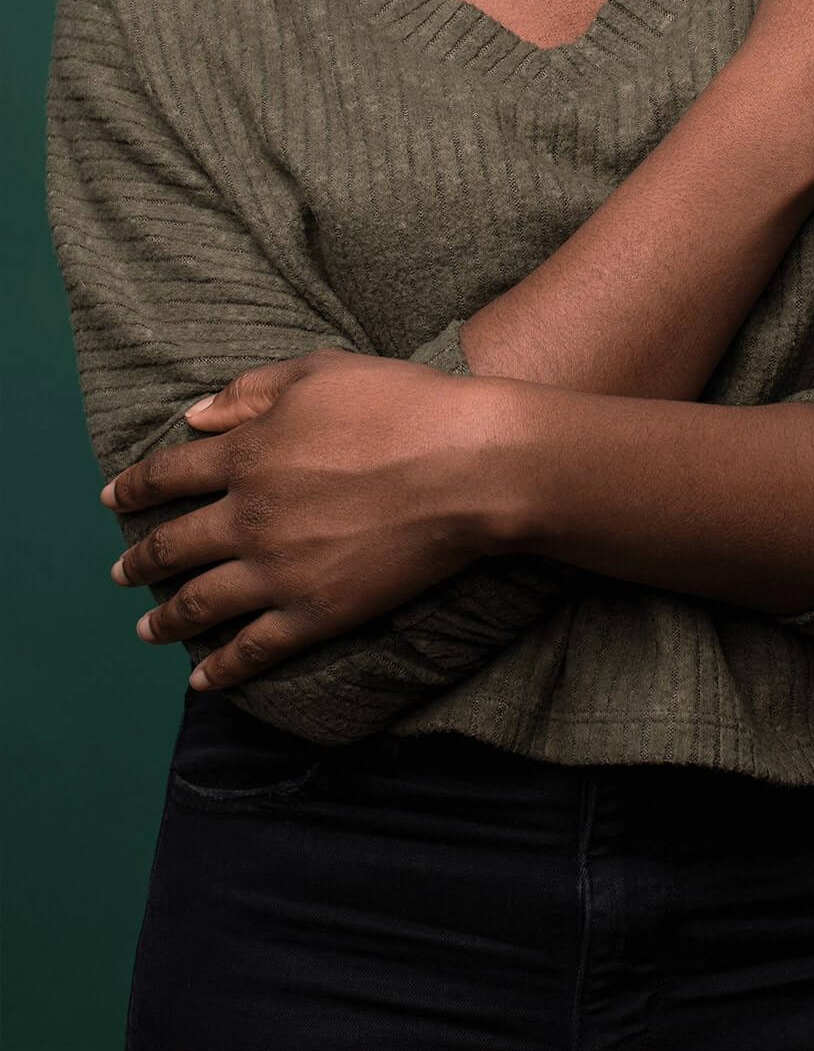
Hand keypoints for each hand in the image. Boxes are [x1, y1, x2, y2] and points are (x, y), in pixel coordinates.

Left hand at [99, 349, 508, 690]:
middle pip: (174, 544)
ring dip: (165, 619)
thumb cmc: (399, 405)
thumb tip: (194, 415)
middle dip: (140, 560)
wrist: (465, 465)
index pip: (169, 474)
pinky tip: (200, 678)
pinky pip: (254, 649)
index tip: (111, 496)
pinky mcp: (315, 613)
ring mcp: (277, 571)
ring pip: (201, 604)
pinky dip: (221, 668)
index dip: (135, 485)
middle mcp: (248, 516)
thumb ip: (250, 391)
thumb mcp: (320, 372)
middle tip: (120, 572)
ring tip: (145, 629)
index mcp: (247, 453)